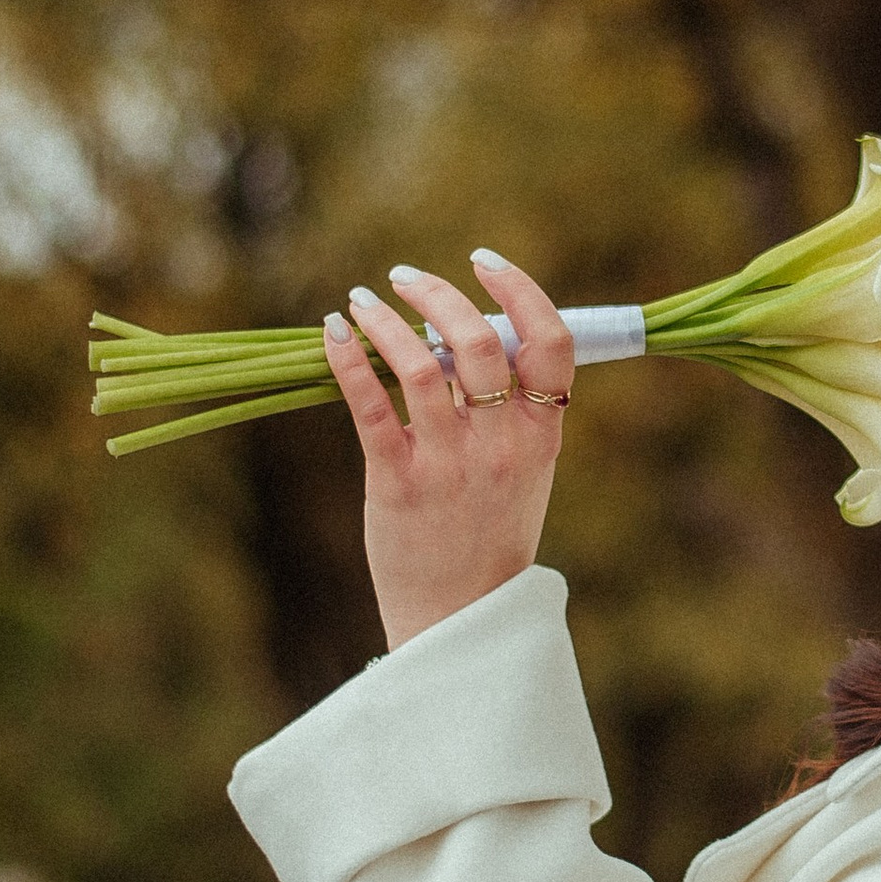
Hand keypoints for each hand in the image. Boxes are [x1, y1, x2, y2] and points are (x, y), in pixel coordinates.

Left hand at [324, 254, 573, 651]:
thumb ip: (509, 411)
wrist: (459, 619)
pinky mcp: (397, 482)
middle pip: (479, 340)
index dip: (519, 290)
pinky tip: (332, 333)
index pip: (549, 342)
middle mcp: (501, 444)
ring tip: (360, 301)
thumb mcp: (524, 473)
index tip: (483, 262)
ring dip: (386, 319)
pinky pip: (370, 405)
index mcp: (542, 436)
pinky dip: (349, 359)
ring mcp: (450, 463)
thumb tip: (467, 334)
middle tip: (404, 277)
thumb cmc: (489, 538)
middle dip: (437, 294)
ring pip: (421, 364)